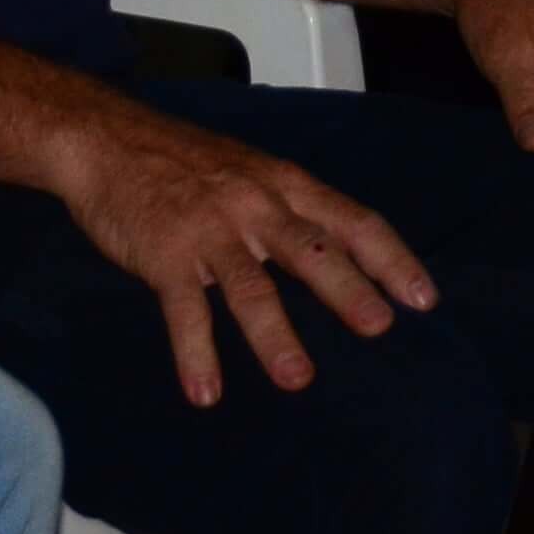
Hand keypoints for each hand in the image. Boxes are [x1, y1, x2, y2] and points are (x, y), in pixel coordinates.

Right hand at [52, 108, 437, 407]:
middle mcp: (257, 204)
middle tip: (380, 327)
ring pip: (252, 285)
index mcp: (286, 184)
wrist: (110, 140)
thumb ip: (293, 211)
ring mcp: (211, 228)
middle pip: (312, 249)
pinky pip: (185, 309)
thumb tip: (342, 257)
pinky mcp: (165, 252)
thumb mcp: (254, 173)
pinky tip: (206, 393)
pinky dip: (196, 354)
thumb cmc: (187, 162)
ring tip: (297, 379)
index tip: (424, 297)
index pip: (353, 220)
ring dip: (274, 336)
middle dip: (348, 289)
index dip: (390, 259)